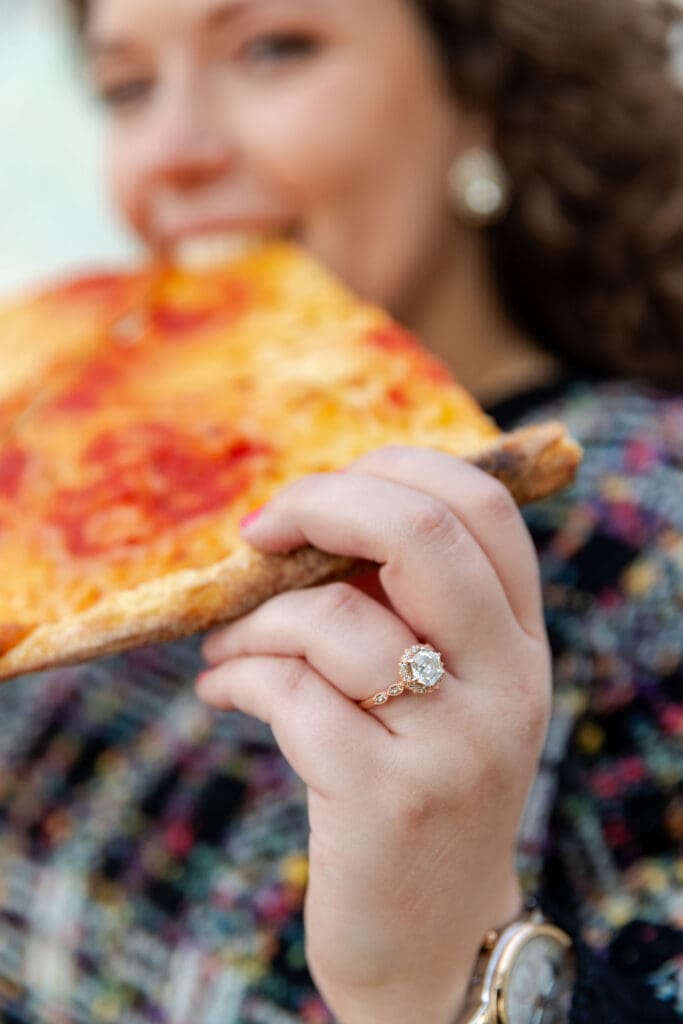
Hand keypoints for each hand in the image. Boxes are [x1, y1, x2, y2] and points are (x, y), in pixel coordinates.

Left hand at [197, 447, 551, 1023]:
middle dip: (320, 505)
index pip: (483, 504)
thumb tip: (303, 522)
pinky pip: (288, 693)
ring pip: (332, 618)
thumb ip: (401, 607)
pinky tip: (221, 689)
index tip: (316, 498)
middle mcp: (506, 683)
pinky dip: (235, 677)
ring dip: (252, 618)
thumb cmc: (422, 788)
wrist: (436, 938)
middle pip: (422, 532)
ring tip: (226, 644)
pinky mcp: (387, 799)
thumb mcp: (444, 693)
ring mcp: (454, 744)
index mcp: (521, 641)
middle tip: (257, 534)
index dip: (390, 471)